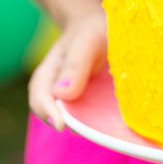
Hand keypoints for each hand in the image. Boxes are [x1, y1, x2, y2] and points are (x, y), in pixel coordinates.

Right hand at [28, 9, 107, 130]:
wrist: (102, 30)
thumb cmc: (89, 32)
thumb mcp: (84, 42)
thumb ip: (74, 65)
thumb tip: (61, 95)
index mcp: (46, 79)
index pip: (40, 100)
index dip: (48, 113)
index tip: (61, 125)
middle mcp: (57, 96)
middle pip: (60, 119)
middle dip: (77, 128)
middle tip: (97, 132)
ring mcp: (75, 105)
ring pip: (79, 125)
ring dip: (93, 130)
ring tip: (114, 133)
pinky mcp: (92, 109)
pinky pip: (95, 122)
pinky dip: (106, 127)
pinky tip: (122, 129)